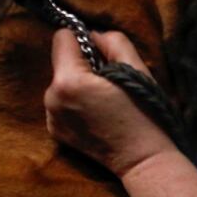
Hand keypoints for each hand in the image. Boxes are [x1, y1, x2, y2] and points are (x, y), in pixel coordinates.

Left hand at [44, 29, 175, 176]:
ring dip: (79, 85)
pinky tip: (97, 116)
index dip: (84, 42)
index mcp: (69, 80)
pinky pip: (61, 103)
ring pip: (61, 83)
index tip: (104, 58)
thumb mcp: (137, 69)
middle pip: (61, 63)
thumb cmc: (145, 114)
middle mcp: (51, 98)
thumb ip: (113, 41)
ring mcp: (51, 118)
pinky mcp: (55, 132)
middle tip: (110, 84)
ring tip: (105, 102)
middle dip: (82, 66)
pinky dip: (75, 104)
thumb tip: (93, 36)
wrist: (143, 160)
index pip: (62, 38)